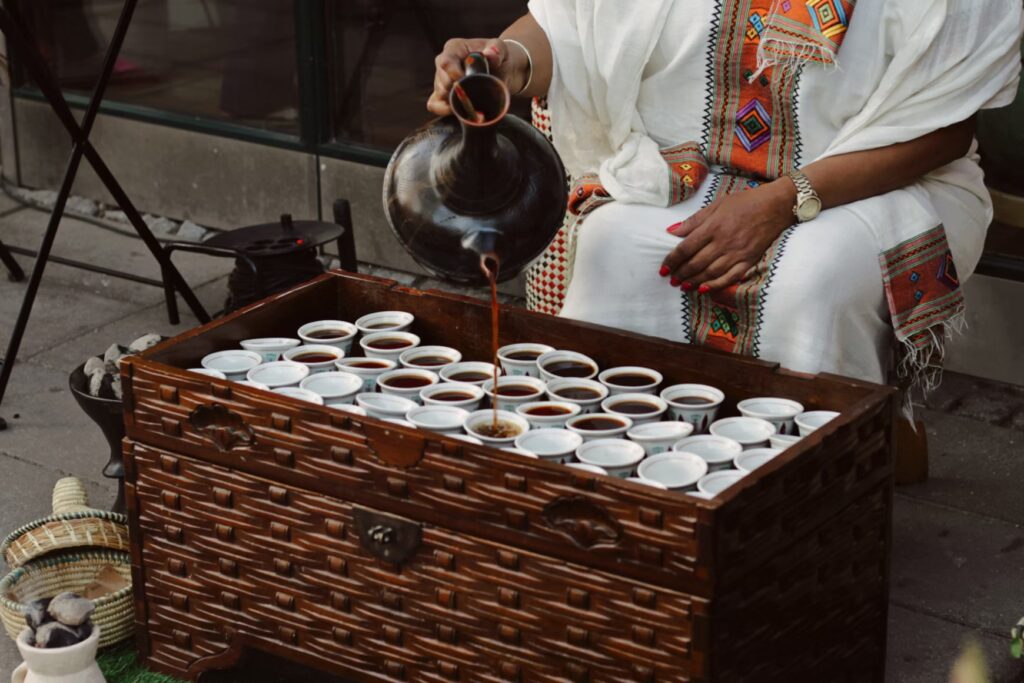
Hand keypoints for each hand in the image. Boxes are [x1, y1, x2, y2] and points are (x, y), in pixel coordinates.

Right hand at [427, 38, 517, 116]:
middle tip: (474, 94)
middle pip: (441, 80)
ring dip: (454, 101)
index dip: (454, 74)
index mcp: (454, 48)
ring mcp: (442, 80)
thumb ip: (497, 50)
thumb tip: (489, 55)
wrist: (502, 70)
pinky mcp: (443, 95)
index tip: (468, 81)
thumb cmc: (498, 56)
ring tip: (471, 102)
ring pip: (439, 94)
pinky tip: (457, 112)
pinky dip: (443, 110)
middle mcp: (444, 64)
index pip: (446, 62)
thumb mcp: (501, 48)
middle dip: (456, 90)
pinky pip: (434, 104)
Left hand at [660, 180, 796, 292]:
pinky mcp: (750, 260)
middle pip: (696, 263)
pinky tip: (704, 289)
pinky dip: (716, 285)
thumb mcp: (716, 205)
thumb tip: (672, 231)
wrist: (776, 205)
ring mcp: (738, 252)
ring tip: (683, 286)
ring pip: (711, 272)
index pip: (686, 248)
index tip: (664, 268)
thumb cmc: (745, 202)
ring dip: (694, 281)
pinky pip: (730, 277)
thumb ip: (694, 221)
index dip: (672, 260)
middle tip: (671, 280)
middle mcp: (724, 242)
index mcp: (713, 227)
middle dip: (681, 274)